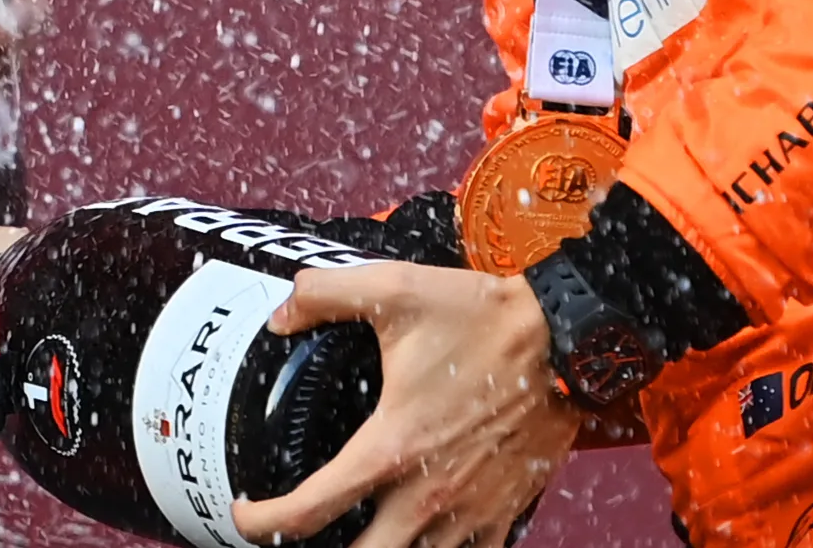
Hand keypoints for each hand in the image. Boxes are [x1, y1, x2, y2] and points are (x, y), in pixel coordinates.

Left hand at [229, 263, 580, 547]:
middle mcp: (427, 496)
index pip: (309, 512)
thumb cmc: (485, 320)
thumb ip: (324, 295)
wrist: (567, 339)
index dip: (262, 522)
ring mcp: (470, 513)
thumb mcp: (394, 290)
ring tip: (358, 537)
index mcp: (391, 448)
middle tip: (299, 535)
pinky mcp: (505, 514)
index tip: (246, 513)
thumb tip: (281, 314)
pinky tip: (422, 537)